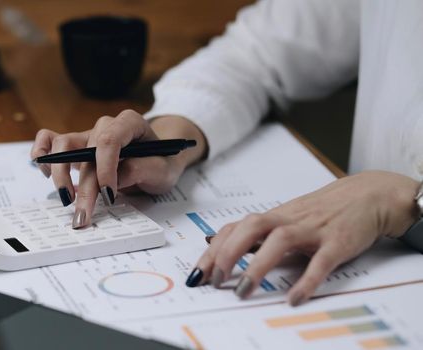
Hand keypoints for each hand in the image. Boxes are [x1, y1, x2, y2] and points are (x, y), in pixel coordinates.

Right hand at [30, 110, 206, 227]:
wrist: (155, 161)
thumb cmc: (160, 163)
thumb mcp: (162, 170)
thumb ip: (142, 169)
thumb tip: (115, 178)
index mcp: (129, 123)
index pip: (110, 140)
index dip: (105, 168)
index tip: (108, 195)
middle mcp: (105, 126)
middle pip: (86, 151)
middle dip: (84, 187)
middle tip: (84, 216)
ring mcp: (87, 135)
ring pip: (62, 144)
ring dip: (59, 173)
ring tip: (66, 199)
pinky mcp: (74, 147)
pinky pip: (49, 139)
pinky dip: (42, 153)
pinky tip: (45, 173)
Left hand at [189, 171, 419, 305]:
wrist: (367, 196)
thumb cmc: (321, 211)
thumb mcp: (286, 221)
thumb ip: (259, 236)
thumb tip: (222, 251)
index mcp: (273, 218)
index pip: (235, 229)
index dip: (213, 250)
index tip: (197, 274)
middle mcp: (289, 220)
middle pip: (251, 227)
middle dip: (228, 253)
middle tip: (215, 280)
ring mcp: (313, 230)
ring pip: (280, 241)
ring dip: (257, 266)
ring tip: (242, 290)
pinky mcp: (338, 242)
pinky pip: (321, 261)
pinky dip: (306, 280)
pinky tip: (293, 297)